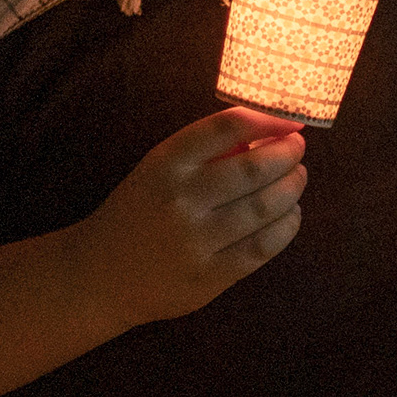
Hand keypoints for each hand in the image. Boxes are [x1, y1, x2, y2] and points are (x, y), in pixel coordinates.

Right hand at [85, 108, 305, 325]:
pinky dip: (287, 226)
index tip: (290, 122)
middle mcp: (181, 199)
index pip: (228, 127)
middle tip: (297, 151)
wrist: (99, 275)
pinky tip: (290, 215)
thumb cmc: (139, 213)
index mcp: (166, 164)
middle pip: (255, 167)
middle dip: (288, 154)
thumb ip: (205, 152)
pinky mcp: (209, 276)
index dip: (268, 120)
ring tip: (297, 178)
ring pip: (266, 207)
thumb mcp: (157, 170)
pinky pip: (263, 247)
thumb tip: (271, 132)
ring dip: (292, 188)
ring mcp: (196, 241)